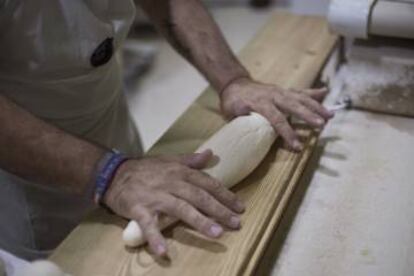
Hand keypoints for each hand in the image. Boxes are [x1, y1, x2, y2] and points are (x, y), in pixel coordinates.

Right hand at [103, 150, 243, 256]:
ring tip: (216, 234)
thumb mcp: (169, 160)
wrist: (115, 174)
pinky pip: (148, 224)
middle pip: (199, 196)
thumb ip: (190, 160)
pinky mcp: (139, 209)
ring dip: (199, 221)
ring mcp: (156, 196)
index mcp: (180, 172)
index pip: (207, 183)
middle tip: (236, 222)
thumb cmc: (146, 169)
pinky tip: (164, 251)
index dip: (225, 195)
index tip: (240, 206)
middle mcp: (171, 183)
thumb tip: (210, 153)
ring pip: (181, 209)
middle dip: (219, 210)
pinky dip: (155, 237)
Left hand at [220, 78, 333, 149]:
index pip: (276, 119)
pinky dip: (313, 92)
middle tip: (321, 125)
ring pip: (301, 98)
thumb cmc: (232, 102)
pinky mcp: (284, 91)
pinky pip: (300, 91)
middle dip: (308, 116)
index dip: (287, 133)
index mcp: (260, 103)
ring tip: (330, 115)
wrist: (234, 83)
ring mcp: (280, 91)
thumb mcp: (231, 111)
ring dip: (316, 106)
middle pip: (294, 106)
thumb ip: (241, 118)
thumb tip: (249, 129)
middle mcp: (273, 95)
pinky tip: (325, 92)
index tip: (297, 146)